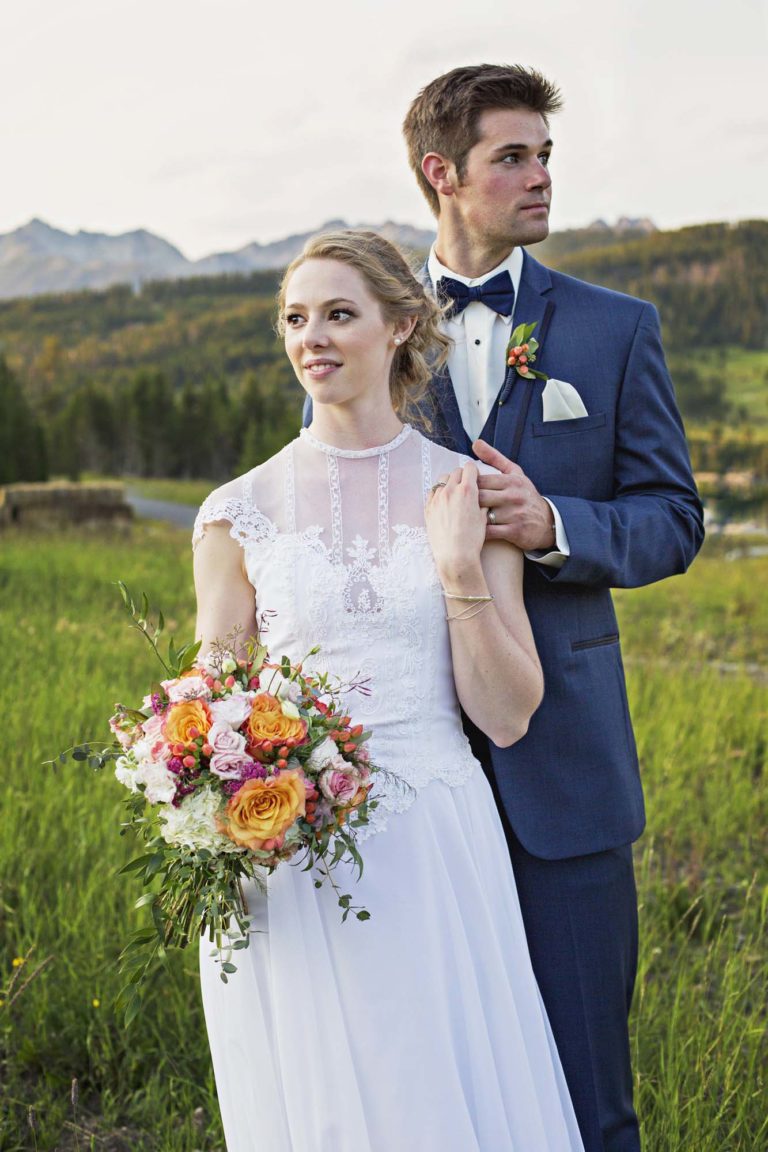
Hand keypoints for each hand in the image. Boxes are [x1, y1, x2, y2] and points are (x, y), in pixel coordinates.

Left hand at [425, 461, 486, 584]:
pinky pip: (432, 492)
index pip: (469, 468)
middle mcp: (450, 491)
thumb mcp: (483, 518)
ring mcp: (437, 499)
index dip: (474, 472)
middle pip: (455, 472)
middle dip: (462, 476)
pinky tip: (444, 503)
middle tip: (466, 486)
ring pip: (442, 480)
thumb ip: (481, 502)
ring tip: (454, 494)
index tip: (475, 478)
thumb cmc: (472, 539)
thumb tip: (479, 495)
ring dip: (449, 483)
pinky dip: (439, 493)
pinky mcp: (428, 508)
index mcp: (467, 491)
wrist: (455, 556)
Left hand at [473, 440, 556, 551]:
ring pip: (483, 515)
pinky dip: (479, 532)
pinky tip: (474, 530)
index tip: (462, 491)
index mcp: (511, 480)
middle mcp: (514, 496)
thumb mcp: (514, 473)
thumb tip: (476, 443)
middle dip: (467, 502)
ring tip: (464, 518)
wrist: (547, 522)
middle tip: (459, 507)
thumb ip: (494, 458)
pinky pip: (490, 532)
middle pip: (479, 497)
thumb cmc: (525, 495)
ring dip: (471, 518)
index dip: (468, 487)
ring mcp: (515, 514)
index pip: (480, 480)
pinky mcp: (515, 531)